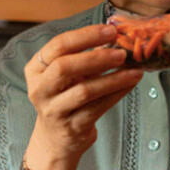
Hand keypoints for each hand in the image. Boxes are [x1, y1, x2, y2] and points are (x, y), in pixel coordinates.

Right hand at [24, 24, 143, 169]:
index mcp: (35, 69)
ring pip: (84, 90)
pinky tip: (130, 84)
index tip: (110, 30)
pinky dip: (116, 94)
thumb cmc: (64, 98)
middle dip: (96, 57)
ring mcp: (53, 110)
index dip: (86, 35)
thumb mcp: (65, 76)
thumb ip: (83, 56)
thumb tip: (115, 37)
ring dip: (112, 78)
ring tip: (134, 70)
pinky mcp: (71, 127)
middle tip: (122, 52)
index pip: (58, 45)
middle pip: (65, 67)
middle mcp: (39, 89)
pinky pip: (97, 108)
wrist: (55, 139)